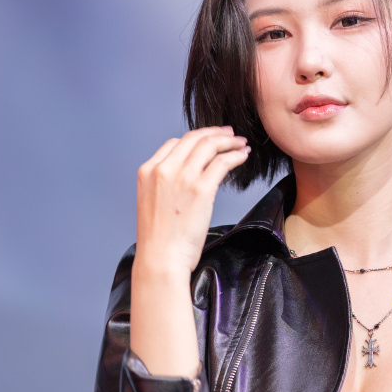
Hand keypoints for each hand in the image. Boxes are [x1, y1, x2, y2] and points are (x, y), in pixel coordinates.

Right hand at [135, 127, 249, 276]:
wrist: (161, 258)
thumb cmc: (160, 239)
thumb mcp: (152, 202)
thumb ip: (165, 183)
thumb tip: (187, 175)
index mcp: (148, 171)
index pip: (175, 143)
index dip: (196, 138)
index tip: (210, 140)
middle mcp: (164, 169)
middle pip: (193, 138)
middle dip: (215, 133)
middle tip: (230, 134)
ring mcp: (182, 177)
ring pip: (209, 145)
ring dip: (229, 141)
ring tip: (241, 143)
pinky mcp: (201, 189)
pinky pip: (223, 162)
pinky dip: (235, 155)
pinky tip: (243, 156)